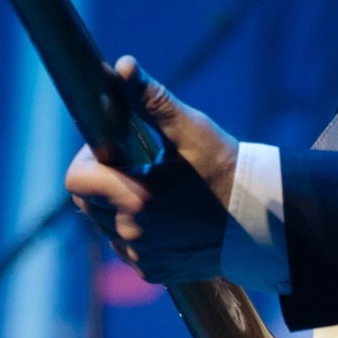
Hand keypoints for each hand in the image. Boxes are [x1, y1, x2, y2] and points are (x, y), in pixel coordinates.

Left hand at [63, 56, 239, 283]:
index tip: (114, 147)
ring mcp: (142, 256)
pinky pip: (125, 246)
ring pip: (103, 225)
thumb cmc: (226, 170)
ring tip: (153, 187)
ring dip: (115, 204)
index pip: (75, 180)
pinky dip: (133, 228)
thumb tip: (123, 65)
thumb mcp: (191, 130)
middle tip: (135, 163)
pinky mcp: (153, 271)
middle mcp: (132, 234)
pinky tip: (164, 214)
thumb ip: (151, 99)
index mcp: (135, 198)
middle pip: (85, 202)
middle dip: (102, 178)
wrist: (263, 222)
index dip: (88, 157)